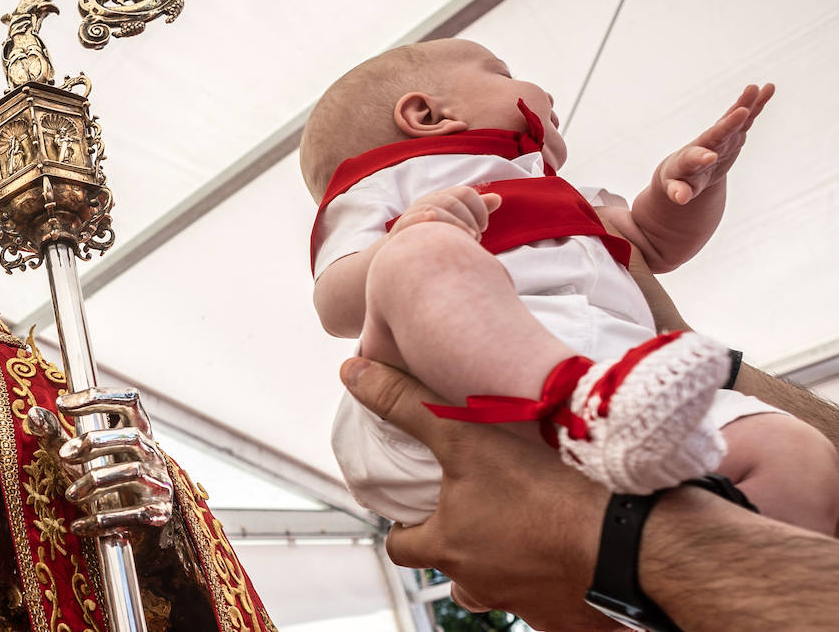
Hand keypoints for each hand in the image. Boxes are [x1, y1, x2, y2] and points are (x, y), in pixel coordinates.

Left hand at [27, 387, 172, 536]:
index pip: (128, 400)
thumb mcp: (80, 457)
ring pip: (132, 472)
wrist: (137, 528)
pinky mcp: (159, 513)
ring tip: (70, 495)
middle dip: (94, 443)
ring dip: (95, 482)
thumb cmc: (105, 482)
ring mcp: (159, 482)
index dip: (98, 397)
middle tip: (63, 455)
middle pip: (131, 436)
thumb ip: (57, 436)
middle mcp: (152, 453)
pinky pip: (134, 514)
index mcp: (136, 431)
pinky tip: (79, 526)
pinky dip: (103, 520)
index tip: (61, 405)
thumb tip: (33, 414)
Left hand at [340, 358, 618, 631]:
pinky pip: (552, 603)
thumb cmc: (546, 493)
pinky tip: (570, 550)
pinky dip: (553, 580)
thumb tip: (353, 375)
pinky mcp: (571, 616)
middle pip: (453, 574)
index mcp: (449, 548)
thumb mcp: (464, 438)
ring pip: (501, 589)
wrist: (630, 543)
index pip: (401, 547)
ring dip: (504, 564)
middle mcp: (482, 584)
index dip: (403, 526)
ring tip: (524, 527)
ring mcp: (528, 604)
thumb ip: (407, 405)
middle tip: (476, 511)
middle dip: (458, 546)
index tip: (414, 507)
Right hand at [389, 186, 500, 239]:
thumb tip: (497, 198)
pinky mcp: (401, 230)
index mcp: (442, 198)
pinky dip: (421, 217)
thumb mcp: (457, 220)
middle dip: (468, 221)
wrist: (403, 254)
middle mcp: (428, 202)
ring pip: (436, 210)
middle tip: (474, 239)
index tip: (483, 227)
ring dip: (455, 225)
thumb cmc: (436, 236)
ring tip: (466, 240)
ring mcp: (414, 214)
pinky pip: (410, 220)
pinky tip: (432, 219)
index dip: (480, 209)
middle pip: (453, 202)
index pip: (465, 193)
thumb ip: (476, 210)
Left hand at [658, 84, 773, 204]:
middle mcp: (705, 143)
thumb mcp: (676, 189)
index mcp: (689, 159)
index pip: (694, 158)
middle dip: (728, 124)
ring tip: (755, 88)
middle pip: (716, 133)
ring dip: (744, 105)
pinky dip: (756, 104)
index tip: (709, 157)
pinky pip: (746, 117)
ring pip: (733, 120)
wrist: (685, 168)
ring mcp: (721, 137)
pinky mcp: (734, 133)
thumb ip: (678, 191)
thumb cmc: (679, 181)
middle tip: (741, 111)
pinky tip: (768, 88)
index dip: (700, 158)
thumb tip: (681, 198)